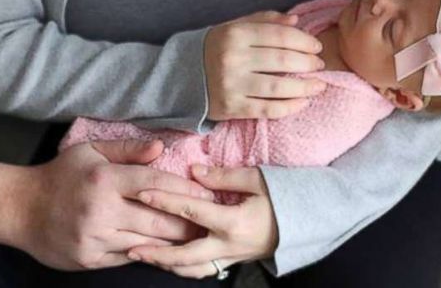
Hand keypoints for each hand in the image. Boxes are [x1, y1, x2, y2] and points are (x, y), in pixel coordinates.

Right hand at [11, 139, 213, 270]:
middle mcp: (101, 209)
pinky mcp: (90, 259)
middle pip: (157, 220)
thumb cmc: (60, 175)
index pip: (155, 183)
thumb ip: (127, 149)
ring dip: (174, 242)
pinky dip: (148, 253)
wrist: (21, 209)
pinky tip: (166, 250)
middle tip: (211, 222)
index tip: (207, 194)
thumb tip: (161, 146)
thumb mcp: (90, 151)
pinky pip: (128, 257)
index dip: (184, 190)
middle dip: (188, 223)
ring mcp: (95, 238)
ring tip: (197, 238)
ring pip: (147, 243)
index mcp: (104, 178)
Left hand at [128, 165, 277, 278]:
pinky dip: (183, 268)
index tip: (142, 194)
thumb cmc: (285, 195)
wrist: (309, 221)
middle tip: (131, 248)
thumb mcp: (257, 179)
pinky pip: (203, 271)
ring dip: (166, 265)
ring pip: (192, 270)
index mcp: (233, 222)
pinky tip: (168, 262)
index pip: (190, 212)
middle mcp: (229, 245)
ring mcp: (231, 258)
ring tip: (142, 257)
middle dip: (156, 252)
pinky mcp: (234, 262)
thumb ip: (223, 176)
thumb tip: (194, 170)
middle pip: (184, 255)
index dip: (164, 201)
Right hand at [204, 10, 324, 119]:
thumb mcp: (233, 28)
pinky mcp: (232, 107)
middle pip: (283, 60)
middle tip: (320, 65)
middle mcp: (233, 58)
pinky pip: (268, 109)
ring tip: (319, 85)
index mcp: (235, 34)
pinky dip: (290, 107)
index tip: (317, 46)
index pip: (279, 35)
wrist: (179, 77)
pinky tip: (303, 102)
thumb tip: (296, 20)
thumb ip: (264, 21)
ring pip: (279, 86)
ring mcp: (232, 84)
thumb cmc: (213, 49)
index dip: (303, 40)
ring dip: (305, 87)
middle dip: (308, 63)